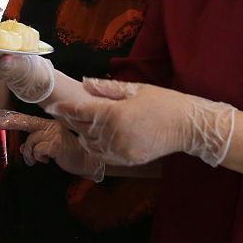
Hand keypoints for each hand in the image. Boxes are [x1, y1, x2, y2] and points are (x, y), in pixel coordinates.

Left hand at [0, 110, 103, 180]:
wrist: (87, 162)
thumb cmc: (69, 154)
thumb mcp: (50, 148)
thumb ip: (37, 145)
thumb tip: (23, 147)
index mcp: (50, 125)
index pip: (29, 120)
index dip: (14, 119)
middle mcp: (52, 126)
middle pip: (28, 124)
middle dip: (11, 123)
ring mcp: (55, 133)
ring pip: (31, 141)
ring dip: (31, 154)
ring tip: (38, 160)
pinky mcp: (56, 143)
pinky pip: (38, 150)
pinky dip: (39, 157)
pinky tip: (48, 160)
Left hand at [50, 78, 235, 166]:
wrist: (189, 126)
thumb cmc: (164, 102)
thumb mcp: (136, 89)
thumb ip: (107, 88)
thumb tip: (84, 82)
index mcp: (115, 114)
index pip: (81, 113)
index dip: (65, 110)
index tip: (54, 107)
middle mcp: (115, 134)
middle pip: (83, 129)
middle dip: (73, 122)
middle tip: (66, 115)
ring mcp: (122, 150)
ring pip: (92, 145)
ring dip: (84, 136)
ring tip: (81, 127)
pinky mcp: (129, 160)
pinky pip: (105, 156)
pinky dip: (97, 149)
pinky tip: (96, 140)